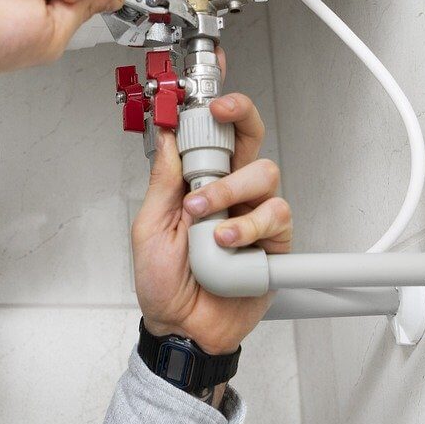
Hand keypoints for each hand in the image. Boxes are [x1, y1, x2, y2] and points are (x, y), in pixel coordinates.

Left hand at [131, 81, 292, 354]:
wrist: (181, 327)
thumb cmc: (164, 282)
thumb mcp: (149, 226)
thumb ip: (163, 181)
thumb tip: (165, 137)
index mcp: (198, 184)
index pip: (215, 135)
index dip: (218, 108)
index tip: (208, 96)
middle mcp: (231, 194)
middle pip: (252, 139)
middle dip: (241, 117)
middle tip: (220, 114)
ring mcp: (254, 216)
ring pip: (265, 175)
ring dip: (230, 192)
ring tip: (205, 221)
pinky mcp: (274, 244)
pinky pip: (275, 217)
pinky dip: (248, 227)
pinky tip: (227, 243)